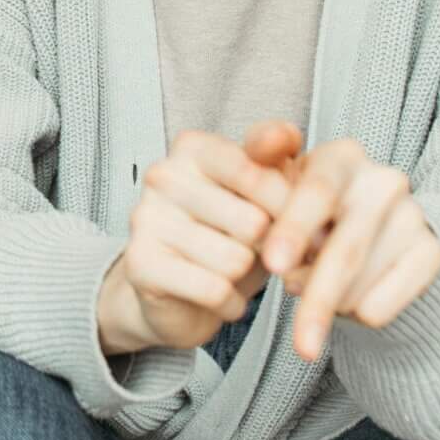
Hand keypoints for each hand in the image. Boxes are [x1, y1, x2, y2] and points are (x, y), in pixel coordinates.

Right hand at [99, 122, 301, 353]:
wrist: (178, 294)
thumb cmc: (228, 235)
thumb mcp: (262, 194)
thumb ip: (279, 159)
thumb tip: (285, 136)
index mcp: (193, 147)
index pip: (259, 174)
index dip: (291, 210)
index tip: (299, 226)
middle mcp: (163, 175)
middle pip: (253, 222)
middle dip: (268, 248)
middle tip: (257, 253)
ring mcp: (146, 218)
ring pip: (235, 260)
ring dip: (246, 278)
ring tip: (232, 273)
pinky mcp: (140, 263)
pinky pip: (213, 290)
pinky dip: (229, 303)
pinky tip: (221, 297)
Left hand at [254, 137, 439, 361]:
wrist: (366, 234)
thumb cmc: (304, 210)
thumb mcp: (277, 186)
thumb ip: (261, 162)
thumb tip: (266, 143)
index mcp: (341, 156)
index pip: (317, 191)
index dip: (294, 228)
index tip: (272, 266)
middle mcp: (383, 180)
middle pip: (345, 248)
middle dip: (318, 298)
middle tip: (300, 345)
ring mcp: (413, 214)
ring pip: (365, 283)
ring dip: (331, 306)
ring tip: (313, 296)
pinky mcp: (432, 251)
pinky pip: (391, 300)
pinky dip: (362, 315)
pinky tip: (349, 304)